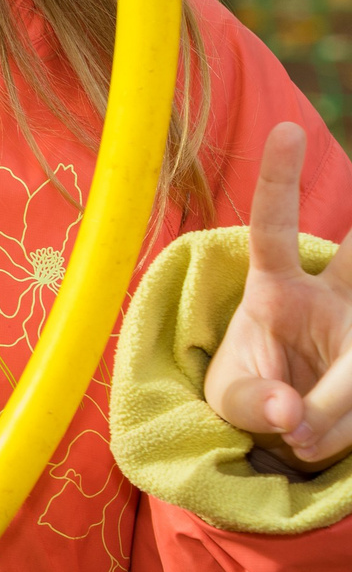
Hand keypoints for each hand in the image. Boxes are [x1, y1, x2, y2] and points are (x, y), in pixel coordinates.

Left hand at [203, 121, 351, 473]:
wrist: (287, 434)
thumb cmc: (251, 398)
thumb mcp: (230, 403)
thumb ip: (255, 404)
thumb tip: (295, 419)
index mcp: (278, 288)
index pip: (274, 227)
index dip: (279, 180)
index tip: (286, 129)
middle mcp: (332, 299)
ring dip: (335, 412)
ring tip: (302, 441)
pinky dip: (345, 431)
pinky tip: (328, 441)